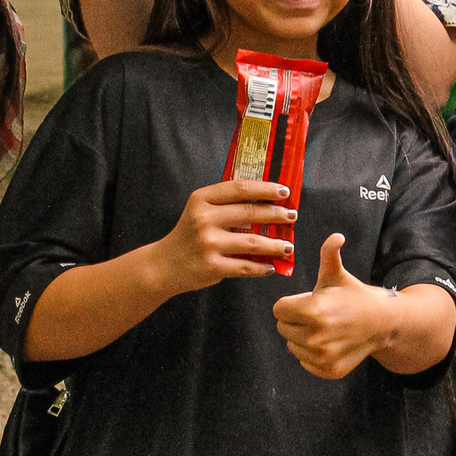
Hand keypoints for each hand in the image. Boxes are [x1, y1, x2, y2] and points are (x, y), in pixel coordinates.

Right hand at [151, 179, 294, 292]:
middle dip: (276, 214)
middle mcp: (204, 218)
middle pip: (250, 212)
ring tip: (288, 246)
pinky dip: (263, 267)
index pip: (240, 188)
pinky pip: (246, 266)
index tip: (284, 191)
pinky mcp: (213, 266)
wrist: (164, 265)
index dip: (266, 189)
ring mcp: (208, 243)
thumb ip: (226, 204)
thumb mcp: (200, 211)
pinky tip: (272, 266)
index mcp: (202, 199)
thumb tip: (269, 201)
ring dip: (276, 244)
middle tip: (291, 216)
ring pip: (253, 242)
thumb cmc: (189, 235)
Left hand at [273, 233, 396, 379]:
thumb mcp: (338, 275)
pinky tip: (329, 343)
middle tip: (317, 315)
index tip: (308, 302)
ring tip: (324, 329)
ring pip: (292, 346)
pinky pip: (304, 362)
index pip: (278, 310)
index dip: (291, 304)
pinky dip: (312, 355)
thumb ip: (329, 255)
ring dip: (302, 338)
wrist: (382, 322)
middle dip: (295, 320)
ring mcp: (322, 356)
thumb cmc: (354, 296)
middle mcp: (315, 337)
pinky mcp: (328, 369)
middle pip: (283, 328)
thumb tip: (336, 236)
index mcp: (313, 311)